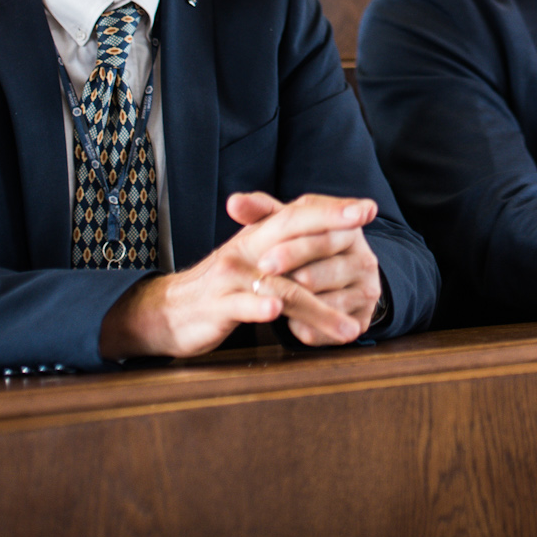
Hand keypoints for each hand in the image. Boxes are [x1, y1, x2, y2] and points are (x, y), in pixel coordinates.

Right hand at [98, 192, 378, 359]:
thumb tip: (328, 228)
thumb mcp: (252, 259)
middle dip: (330, 228)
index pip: (299, 213)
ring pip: (281, 284)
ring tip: (349, 328)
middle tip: (365, 230)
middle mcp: (247, 249)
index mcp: (257, 235)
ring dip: (319, 308)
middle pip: (291, 230)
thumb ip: (285, 244)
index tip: (367, 208)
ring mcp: (232, 277)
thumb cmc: (221, 287)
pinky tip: (276, 316)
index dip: (333, 209)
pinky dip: (261, 309)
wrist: (168, 311)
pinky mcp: (219, 305)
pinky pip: (245, 305)